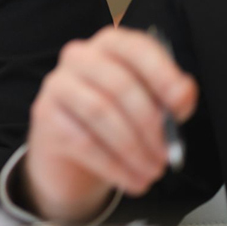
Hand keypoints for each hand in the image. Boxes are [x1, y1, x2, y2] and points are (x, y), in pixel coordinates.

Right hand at [21, 26, 197, 221]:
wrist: (71, 150)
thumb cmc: (118, 118)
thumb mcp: (150, 105)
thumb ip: (171, 98)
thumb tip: (182, 96)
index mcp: (111, 46)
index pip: (135, 48)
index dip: (161, 74)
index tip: (180, 105)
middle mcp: (80, 56)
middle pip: (119, 84)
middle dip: (149, 125)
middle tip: (166, 155)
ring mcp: (58, 83)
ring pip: (101, 112)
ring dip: (133, 149)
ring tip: (151, 172)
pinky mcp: (45, 113)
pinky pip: (83, 141)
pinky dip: (113, 165)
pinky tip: (131, 180)